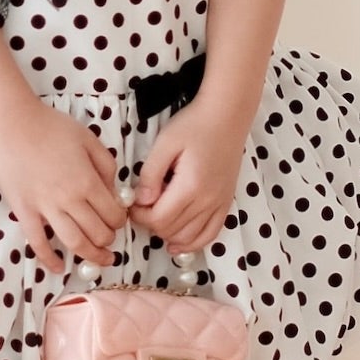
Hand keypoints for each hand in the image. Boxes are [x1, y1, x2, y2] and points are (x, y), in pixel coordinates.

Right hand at [0, 101, 128, 275]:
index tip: (119, 220)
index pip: (113, 215)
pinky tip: (58, 268)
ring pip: (74, 243)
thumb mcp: (89, 139)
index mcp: (88, 182)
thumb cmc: (51, 127)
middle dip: (109, 240)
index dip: (121, 221)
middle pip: (97, 233)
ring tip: (100, 259)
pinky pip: (37, 243)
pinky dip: (49, 259)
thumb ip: (106, 165)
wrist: (12, 124)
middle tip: (110, 239)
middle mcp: (69, 200)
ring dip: (90, 255)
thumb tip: (113, 190)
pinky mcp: (25, 212)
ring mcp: (45, 208)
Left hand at [128, 105, 246, 253]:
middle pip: (172, 230)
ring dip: (168, 234)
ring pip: (189, 237)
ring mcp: (220, 204)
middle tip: (141, 207)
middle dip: (150, 224)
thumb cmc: (194, 125)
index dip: (140, 217)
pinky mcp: (226, 204)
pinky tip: (176, 244)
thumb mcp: (165, 143)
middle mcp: (208, 200)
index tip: (132, 204)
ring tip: (156, 218)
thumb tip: (141, 201)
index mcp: (191, 186)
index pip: (159, 219)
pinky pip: (210, 235)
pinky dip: (192, 244)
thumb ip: (150, 174)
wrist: (227, 115)